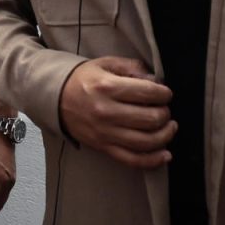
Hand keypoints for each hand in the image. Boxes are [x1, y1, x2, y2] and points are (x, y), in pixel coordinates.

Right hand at [58, 56, 174, 168]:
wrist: (55, 100)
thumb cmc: (83, 80)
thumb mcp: (105, 64)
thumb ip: (132, 67)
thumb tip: (155, 81)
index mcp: (107, 87)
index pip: (148, 92)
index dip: (164, 93)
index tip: (165, 93)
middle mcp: (106, 112)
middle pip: (150, 118)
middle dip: (165, 113)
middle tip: (164, 109)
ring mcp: (105, 133)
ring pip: (145, 142)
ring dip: (165, 135)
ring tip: (169, 127)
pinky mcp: (103, 147)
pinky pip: (132, 160)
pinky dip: (152, 160)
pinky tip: (165, 154)